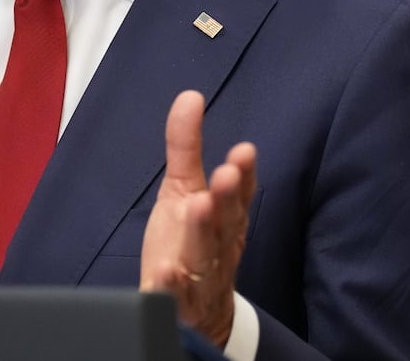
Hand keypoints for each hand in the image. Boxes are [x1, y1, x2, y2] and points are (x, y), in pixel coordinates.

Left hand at [140, 89, 257, 347]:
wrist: (197, 312)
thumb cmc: (190, 242)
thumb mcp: (184, 190)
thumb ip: (186, 147)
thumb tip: (190, 96)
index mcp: (225, 219)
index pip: (239, 195)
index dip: (243, 176)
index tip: (243, 151)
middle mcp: (218, 245)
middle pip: (226, 222)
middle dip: (227, 198)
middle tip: (226, 175)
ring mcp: (201, 276)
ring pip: (205, 255)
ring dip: (203, 232)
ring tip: (198, 206)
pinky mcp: (179, 304)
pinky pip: (177, 297)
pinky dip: (173, 285)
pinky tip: (166, 270)